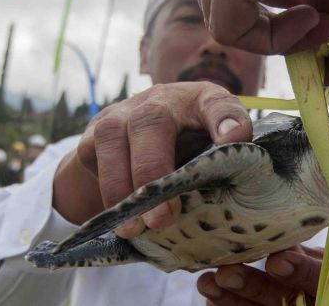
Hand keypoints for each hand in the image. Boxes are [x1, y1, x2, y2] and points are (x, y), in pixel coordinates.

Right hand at [52, 82, 251, 237]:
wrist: (135, 141)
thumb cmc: (187, 148)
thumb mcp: (209, 151)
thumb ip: (221, 166)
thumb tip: (231, 208)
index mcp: (203, 102)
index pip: (217, 103)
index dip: (226, 118)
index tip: (235, 138)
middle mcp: (163, 100)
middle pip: (153, 122)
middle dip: (154, 171)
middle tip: (163, 217)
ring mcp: (125, 111)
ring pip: (114, 138)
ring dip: (122, 187)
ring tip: (135, 228)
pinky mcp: (96, 130)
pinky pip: (93, 156)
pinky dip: (106, 191)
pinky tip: (118, 219)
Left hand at [197, 245, 328, 305]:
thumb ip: (310, 256)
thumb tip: (280, 236)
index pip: (324, 280)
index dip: (301, 270)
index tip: (276, 260)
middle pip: (286, 301)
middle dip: (254, 287)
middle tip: (227, 273)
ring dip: (232, 300)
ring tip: (208, 283)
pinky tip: (212, 299)